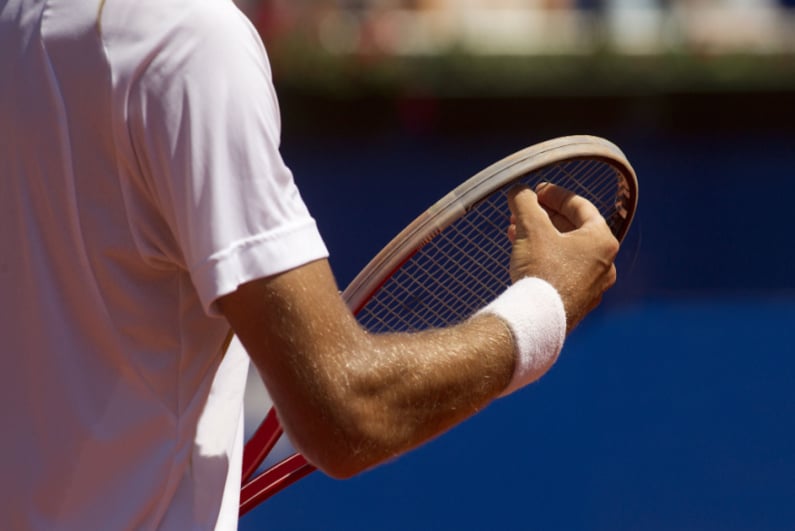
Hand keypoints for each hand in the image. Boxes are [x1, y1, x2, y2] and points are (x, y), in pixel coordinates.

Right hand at [506, 183, 618, 332]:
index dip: (555, 195)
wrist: (538, 320)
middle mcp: (604, 264)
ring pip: (566, 252)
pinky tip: (523, 258)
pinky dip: (545, 259)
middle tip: (523, 212)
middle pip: (573, 230)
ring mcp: (593, 286)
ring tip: (516, 233)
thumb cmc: (541, 271)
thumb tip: (519, 191)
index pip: (580, 206)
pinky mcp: (577, 302)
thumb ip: (525, 202)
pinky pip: (562, 272)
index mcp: (602, 241)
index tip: (536, 192)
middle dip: (544, 218)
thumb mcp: (531, 228)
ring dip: (541, 239)